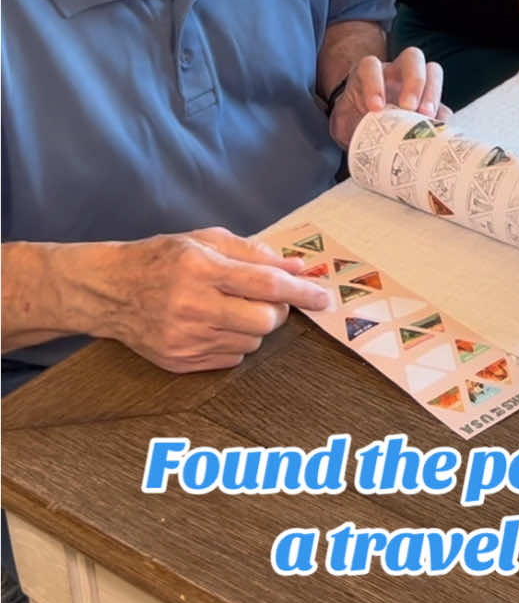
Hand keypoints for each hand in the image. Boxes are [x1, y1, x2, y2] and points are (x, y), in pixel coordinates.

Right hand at [99, 227, 332, 372]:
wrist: (110, 290)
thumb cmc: (163, 258)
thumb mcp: (206, 240)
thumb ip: (254, 253)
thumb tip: (298, 269)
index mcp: (202, 269)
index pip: (266, 285)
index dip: (301, 292)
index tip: (324, 297)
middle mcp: (193, 307)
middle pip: (264, 321)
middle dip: (277, 311)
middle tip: (266, 298)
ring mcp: (185, 339)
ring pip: (252, 342)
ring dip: (255, 326)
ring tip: (233, 308)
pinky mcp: (180, 362)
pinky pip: (231, 359)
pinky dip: (235, 342)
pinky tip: (216, 325)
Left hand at [330, 45, 448, 147]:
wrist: (362, 127)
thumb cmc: (352, 119)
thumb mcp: (345, 123)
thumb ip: (351, 126)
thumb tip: (366, 133)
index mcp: (369, 72)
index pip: (371, 66)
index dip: (374, 84)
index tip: (375, 108)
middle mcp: (395, 72)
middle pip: (412, 58)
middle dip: (413, 81)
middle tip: (409, 108)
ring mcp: (416, 85)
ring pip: (433, 72)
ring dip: (433, 94)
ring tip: (428, 117)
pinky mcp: (430, 104)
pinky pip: (443, 105)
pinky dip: (442, 118)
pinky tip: (437, 131)